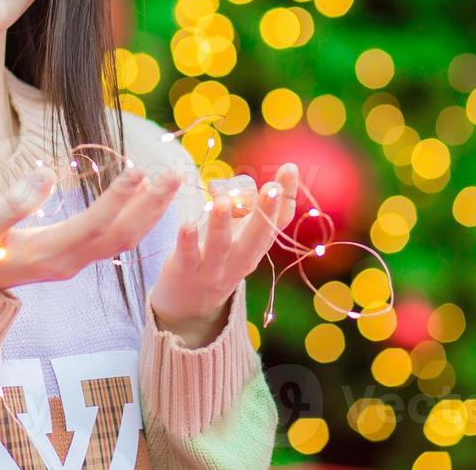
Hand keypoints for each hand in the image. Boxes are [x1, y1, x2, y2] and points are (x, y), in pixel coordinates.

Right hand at [0, 162, 184, 290]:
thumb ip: (10, 205)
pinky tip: (145, 195)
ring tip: (169, 180)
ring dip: (149, 211)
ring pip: (122, 239)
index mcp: (47, 253)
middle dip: (151, 206)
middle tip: (174, 173)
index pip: (94, 224)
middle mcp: (68, 261)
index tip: (138, 169)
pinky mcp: (71, 257)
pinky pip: (113, 239)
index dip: (118, 198)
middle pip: (121, 235)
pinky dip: (135, 217)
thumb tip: (44, 174)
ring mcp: (72, 262)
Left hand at [148, 162, 298, 346]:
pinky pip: (188, 257)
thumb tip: (250, 181)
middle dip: (265, 212)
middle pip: (258, 236)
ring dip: (221, 224)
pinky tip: (186, 225)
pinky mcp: (186, 274)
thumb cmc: (216, 259)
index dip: (286, 196)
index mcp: (256, 246)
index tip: (289, 168)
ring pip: (221, 246)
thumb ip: (245, 207)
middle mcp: (241, 259)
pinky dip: (188, 242)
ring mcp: (214, 269)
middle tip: (272, 188)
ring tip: (221, 202)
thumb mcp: (237, 235)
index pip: (278, 221)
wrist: (188, 307)